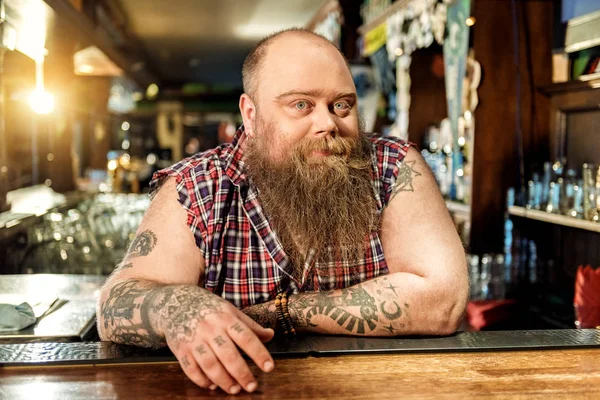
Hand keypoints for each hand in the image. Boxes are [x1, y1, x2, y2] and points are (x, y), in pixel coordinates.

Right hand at [156, 286, 274, 393]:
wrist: (176, 301)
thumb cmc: (209, 308)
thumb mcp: (230, 311)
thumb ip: (250, 326)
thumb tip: (270, 335)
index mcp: (226, 319)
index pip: (246, 338)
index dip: (259, 353)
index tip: (269, 367)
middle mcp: (211, 329)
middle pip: (228, 355)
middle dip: (242, 373)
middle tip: (252, 386)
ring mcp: (194, 340)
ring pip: (210, 364)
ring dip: (223, 380)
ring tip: (234, 389)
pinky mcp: (181, 349)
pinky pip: (191, 369)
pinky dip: (201, 380)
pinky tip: (212, 386)